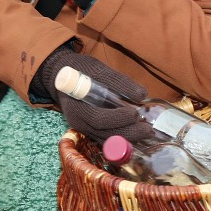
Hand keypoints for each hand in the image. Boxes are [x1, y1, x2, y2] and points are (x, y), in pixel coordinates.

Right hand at [34, 46, 154, 144]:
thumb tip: (142, 95)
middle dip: (128, 133)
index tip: (135, 112)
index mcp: (77, 107)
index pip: (98, 118)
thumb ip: (119, 82)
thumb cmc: (81, 70)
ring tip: (146, 132)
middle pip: (104, 134)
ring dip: (128, 139)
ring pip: (107, 141)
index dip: (118, 118)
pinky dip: (122, 140)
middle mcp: (79, 122)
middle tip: (148, 129)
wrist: (63, 76)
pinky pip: (107, 141)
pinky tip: (137, 136)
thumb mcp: (98, 69)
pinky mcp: (91, 131)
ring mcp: (84, 129)